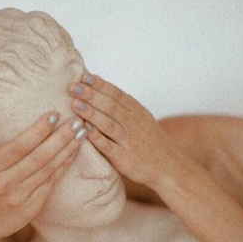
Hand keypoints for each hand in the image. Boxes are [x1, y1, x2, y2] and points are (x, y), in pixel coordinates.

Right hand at [0, 113, 86, 241]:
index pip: (18, 147)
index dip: (38, 131)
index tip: (54, 114)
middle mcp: (5, 183)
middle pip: (39, 157)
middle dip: (60, 138)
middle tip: (76, 122)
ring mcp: (21, 197)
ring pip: (49, 169)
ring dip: (67, 150)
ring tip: (82, 133)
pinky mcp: (33, 206)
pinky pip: (52, 182)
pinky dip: (64, 166)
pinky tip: (73, 152)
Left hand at [68, 74, 191, 188]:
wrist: (169, 165)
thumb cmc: (149, 140)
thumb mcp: (141, 117)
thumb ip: (121, 105)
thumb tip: (96, 89)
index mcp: (136, 111)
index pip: (116, 94)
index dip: (99, 85)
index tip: (84, 76)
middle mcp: (132, 123)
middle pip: (110, 106)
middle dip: (91, 95)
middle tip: (73, 87)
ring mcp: (128, 141)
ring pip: (108, 124)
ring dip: (91, 113)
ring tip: (75, 104)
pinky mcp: (124, 158)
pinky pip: (108, 147)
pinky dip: (97, 138)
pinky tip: (84, 130)